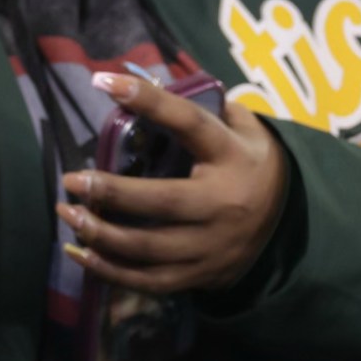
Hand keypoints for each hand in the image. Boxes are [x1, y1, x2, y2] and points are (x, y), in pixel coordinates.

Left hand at [61, 74, 288, 296]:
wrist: (294, 223)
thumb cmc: (245, 162)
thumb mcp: (239, 127)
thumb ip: (197, 104)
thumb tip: (133, 80)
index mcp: (231, 155)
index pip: (188, 122)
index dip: (148, 99)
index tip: (102, 81)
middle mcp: (224, 203)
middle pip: (163, 201)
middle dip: (112, 193)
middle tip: (70, 181)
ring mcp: (213, 245)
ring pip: (152, 247)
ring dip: (102, 234)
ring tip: (67, 214)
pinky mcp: (202, 275)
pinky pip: (151, 280)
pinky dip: (111, 271)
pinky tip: (78, 253)